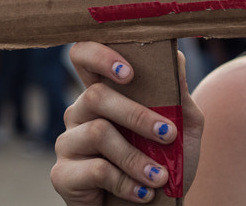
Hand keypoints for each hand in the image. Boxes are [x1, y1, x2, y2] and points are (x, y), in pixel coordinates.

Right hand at [51, 42, 203, 204]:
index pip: (83, 56)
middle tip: (167, 134)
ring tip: (160, 176)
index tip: (129, 71)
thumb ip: (179, 94)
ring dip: (136, 157)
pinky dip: (126, 183)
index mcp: (102, 93)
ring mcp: (67, 142)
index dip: (99, 54)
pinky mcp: (62, 175)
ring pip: (98, 133)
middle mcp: (79, 112)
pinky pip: (96, 170)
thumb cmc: (163, 163)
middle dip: (137, 115)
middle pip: (96, 95)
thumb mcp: (182, 128)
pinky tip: (143, 193)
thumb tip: (178, 56)